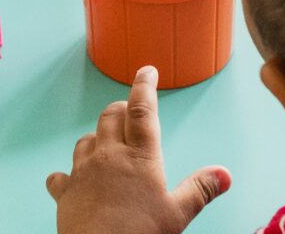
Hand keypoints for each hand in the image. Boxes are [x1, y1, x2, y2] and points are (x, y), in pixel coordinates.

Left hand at [46, 66, 230, 233]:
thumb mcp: (178, 214)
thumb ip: (200, 189)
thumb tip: (223, 174)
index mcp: (140, 157)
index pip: (142, 109)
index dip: (144, 86)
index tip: (146, 71)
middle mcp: (109, 156)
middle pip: (110, 116)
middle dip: (121, 108)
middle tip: (129, 109)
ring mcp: (83, 171)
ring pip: (86, 139)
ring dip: (96, 136)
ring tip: (106, 142)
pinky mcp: (65, 191)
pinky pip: (60, 175)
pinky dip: (67, 174)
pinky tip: (71, 180)